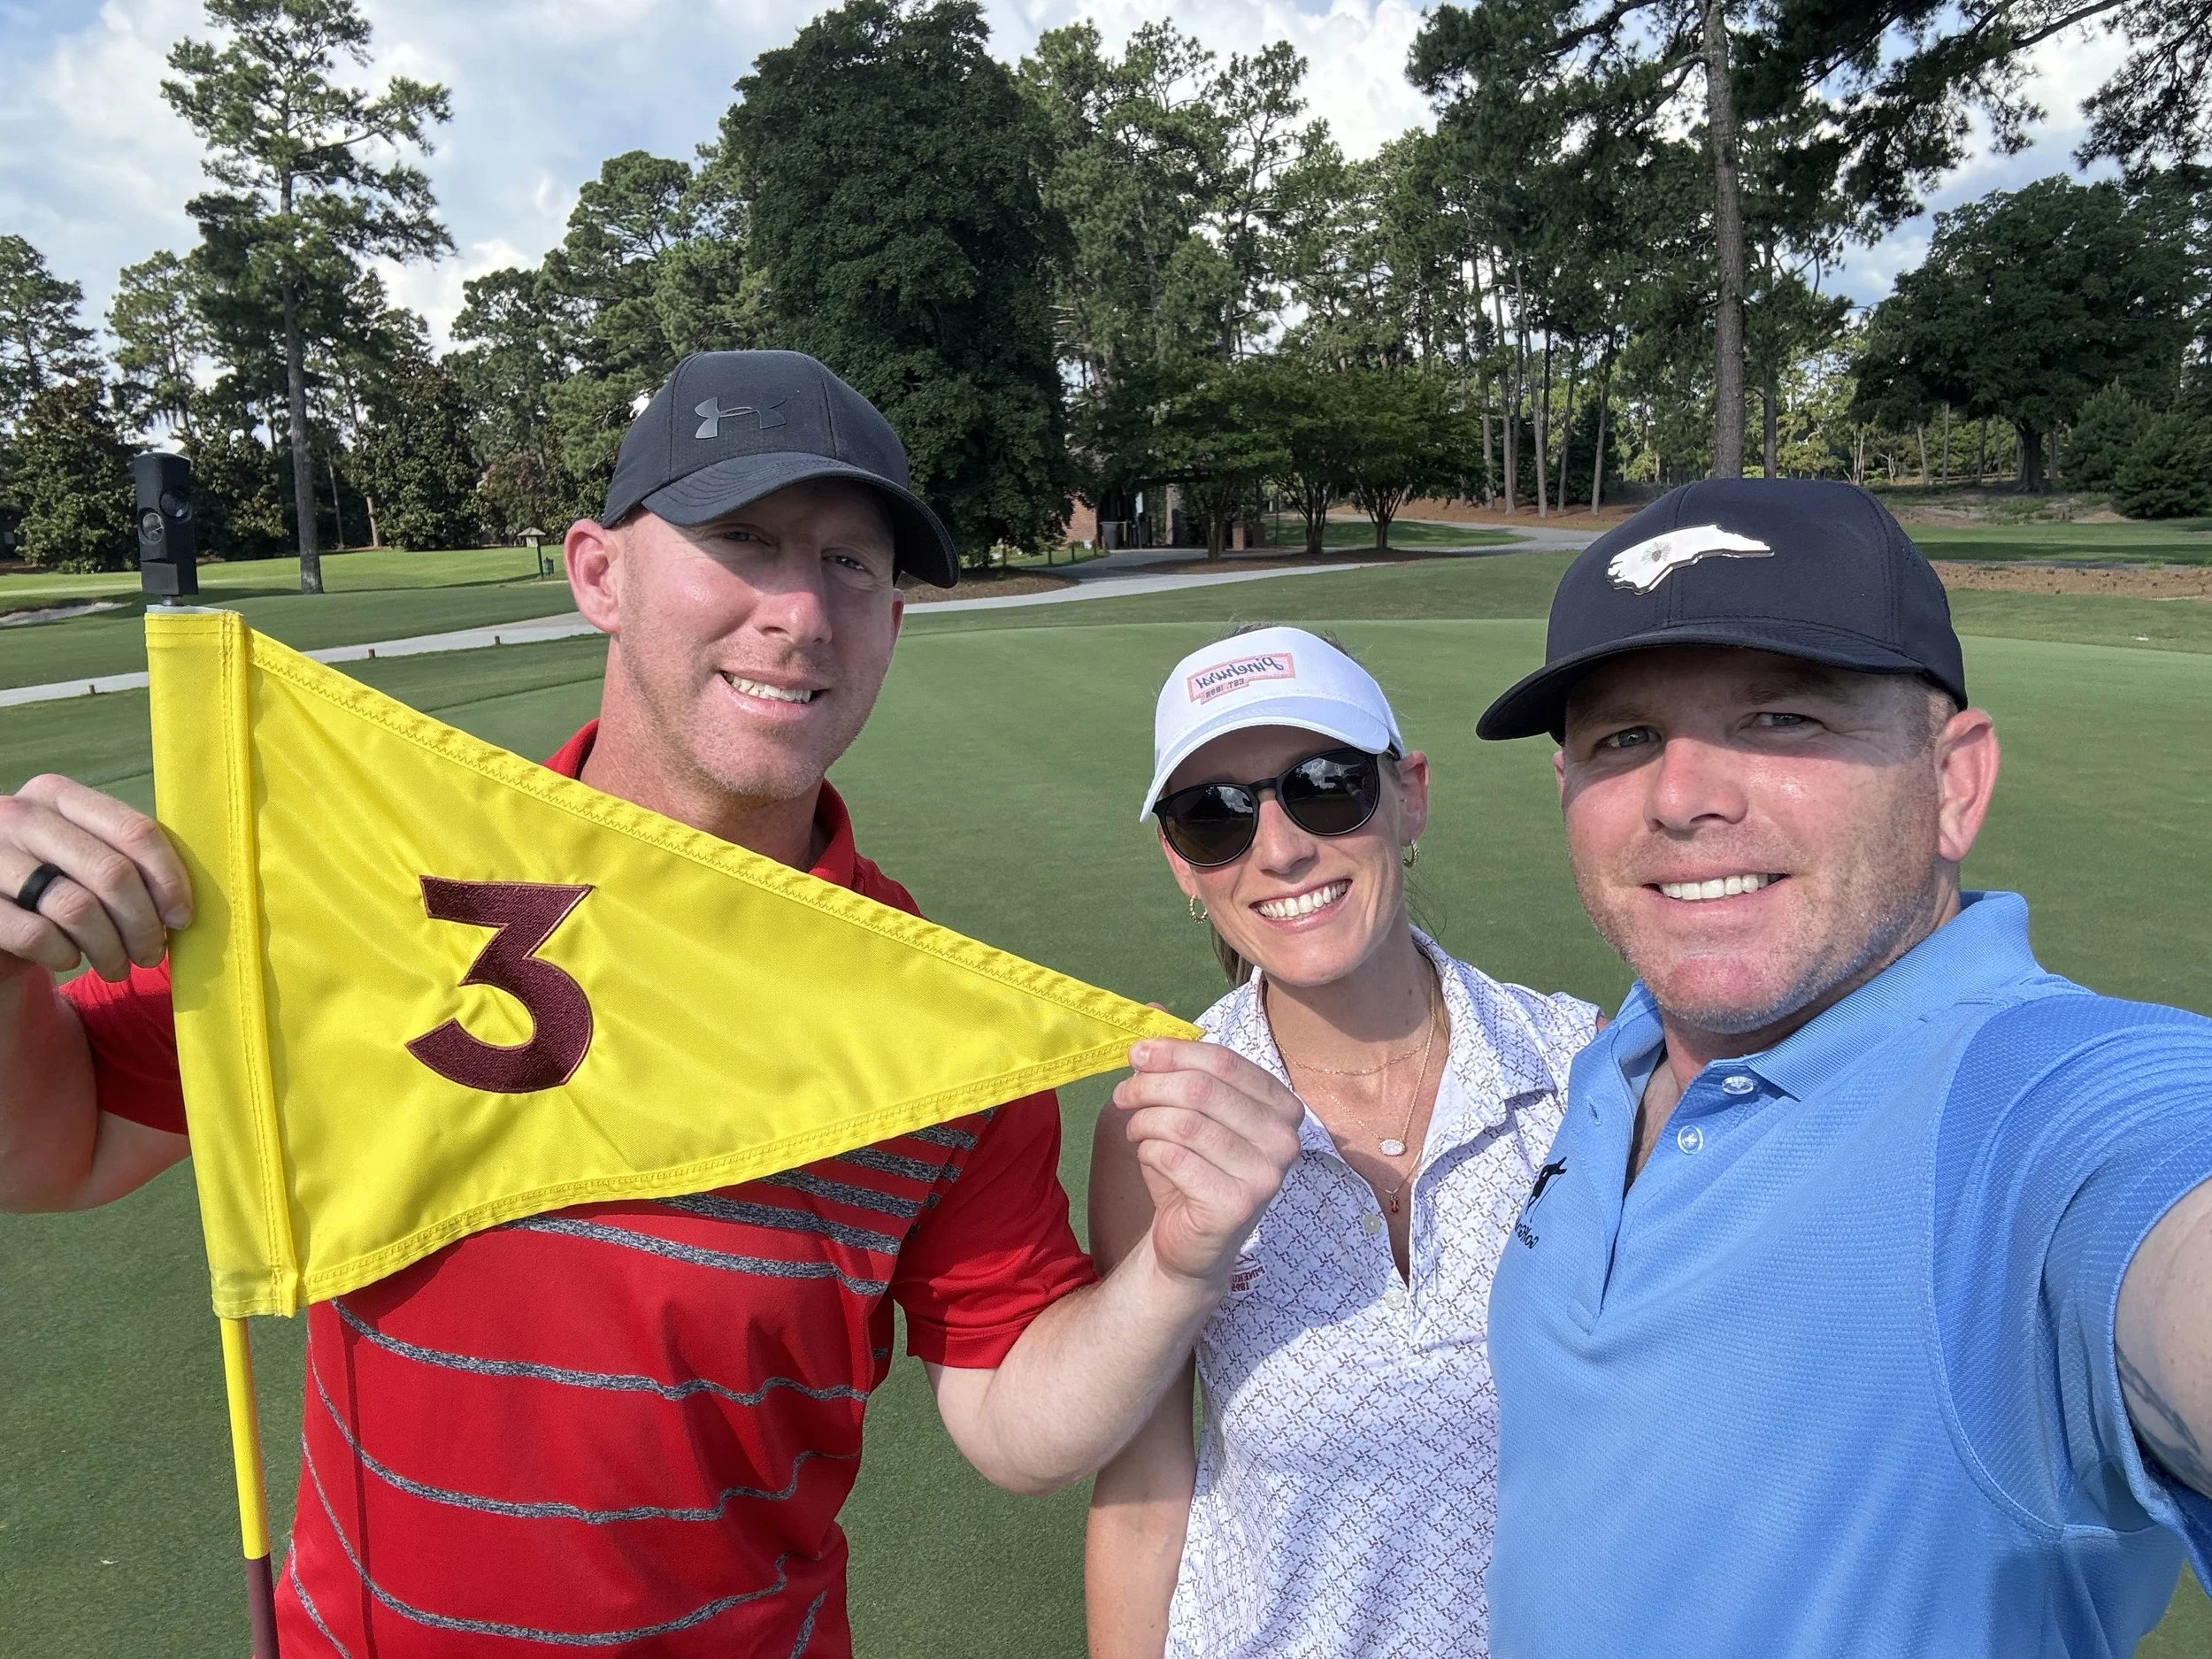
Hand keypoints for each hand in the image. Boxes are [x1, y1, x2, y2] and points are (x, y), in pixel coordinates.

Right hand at [0, 776, 191, 983]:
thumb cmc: (50, 883)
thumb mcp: (84, 856)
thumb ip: (125, 858)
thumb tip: (181, 907)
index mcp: (57, 795)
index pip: (135, 831)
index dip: (169, 880)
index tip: (181, 918)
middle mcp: (20, 816)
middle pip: (112, 873)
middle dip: (143, 924)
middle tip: (152, 954)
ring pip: (78, 908)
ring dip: (110, 949)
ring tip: (119, 967)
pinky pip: (38, 935)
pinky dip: (65, 955)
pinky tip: (70, 960)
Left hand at [1111, 1039, 1303, 1285]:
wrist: (1193, 1242)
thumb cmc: (1191, 1168)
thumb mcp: (1185, 1109)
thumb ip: (1176, 1061)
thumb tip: (1153, 1010)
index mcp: (1281, 1106)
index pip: (1223, 1061)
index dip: (1174, 1051)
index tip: (1137, 1052)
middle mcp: (1285, 1139)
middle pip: (1201, 1088)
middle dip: (1150, 1085)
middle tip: (1123, 1093)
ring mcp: (1266, 1174)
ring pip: (1184, 1122)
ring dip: (1144, 1121)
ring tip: (1134, 1128)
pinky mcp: (1237, 1204)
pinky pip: (1174, 1158)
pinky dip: (1148, 1151)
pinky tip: (1147, 1156)